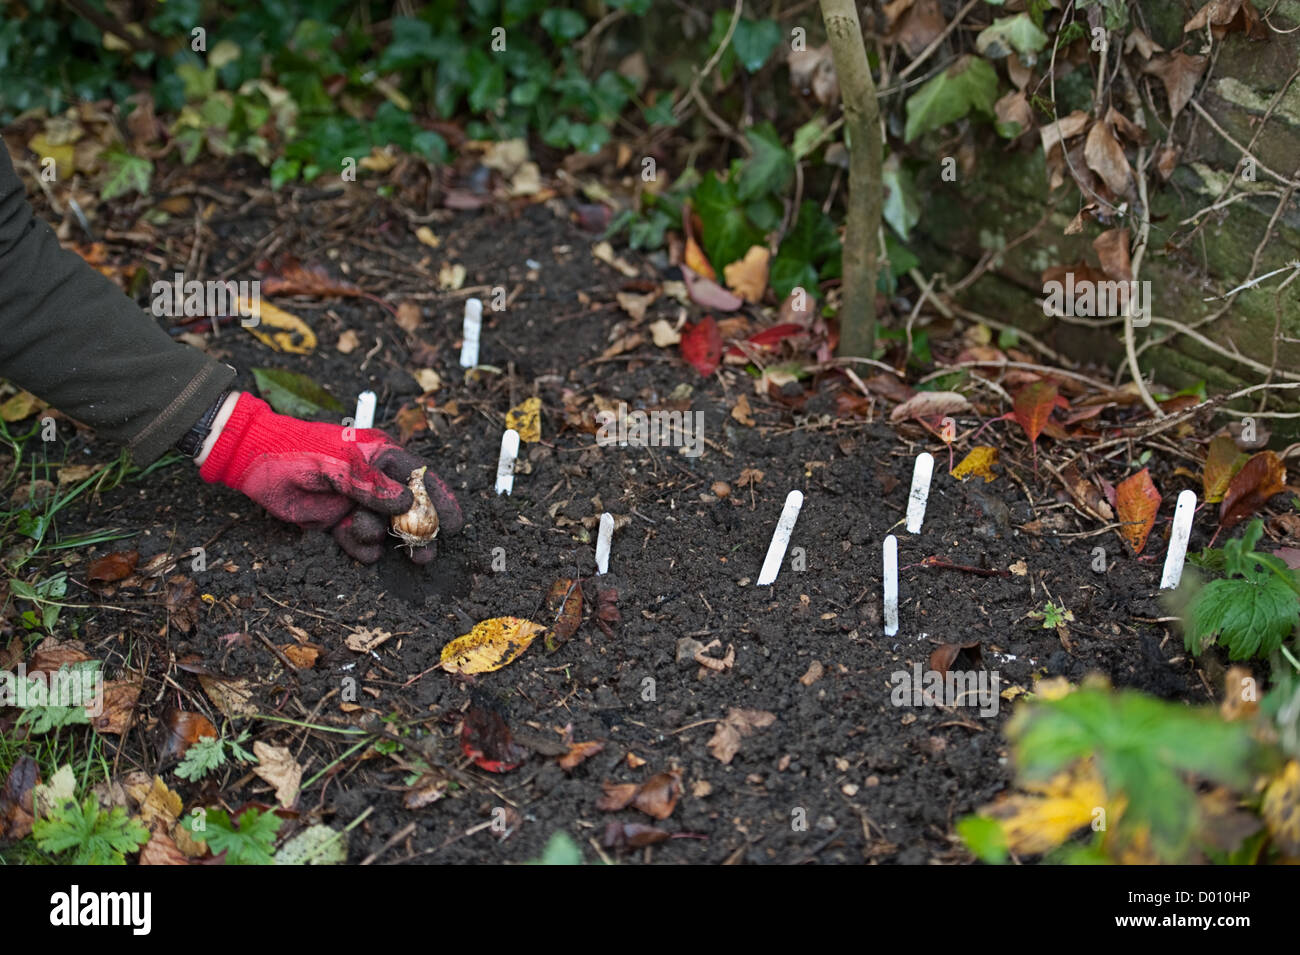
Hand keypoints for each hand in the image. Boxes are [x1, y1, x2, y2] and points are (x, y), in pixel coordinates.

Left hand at [198, 392, 462, 562]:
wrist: (254, 462)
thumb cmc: (298, 450)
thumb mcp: (337, 464)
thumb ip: (371, 485)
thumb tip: (407, 503)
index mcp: (381, 457)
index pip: (422, 479)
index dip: (441, 500)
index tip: (454, 525)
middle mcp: (374, 482)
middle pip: (410, 511)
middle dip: (419, 533)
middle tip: (425, 553)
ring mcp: (357, 504)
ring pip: (385, 530)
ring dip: (380, 537)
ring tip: (362, 532)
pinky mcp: (338, 523)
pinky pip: (360, 542)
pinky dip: (360, 547)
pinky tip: (352, 541)